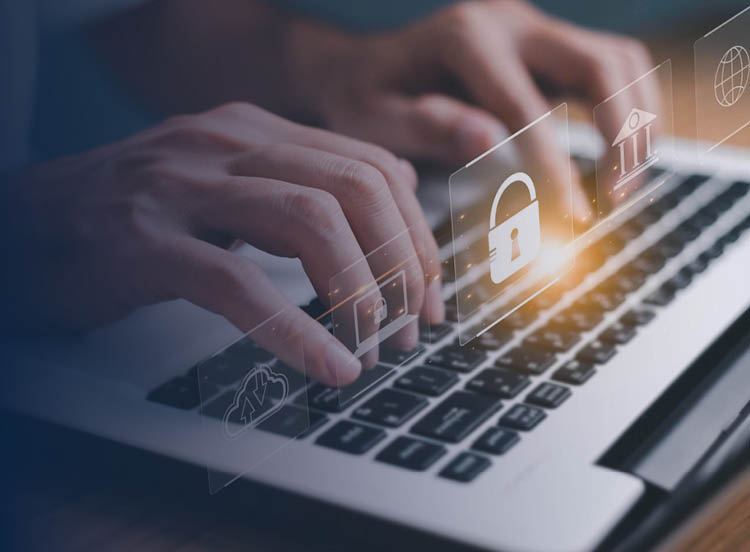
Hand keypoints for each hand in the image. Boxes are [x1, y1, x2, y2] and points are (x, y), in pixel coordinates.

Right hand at [1, 103, 443, 384]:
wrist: (27, 222)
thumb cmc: (133, 217)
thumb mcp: (226, 189)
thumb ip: (297, 194)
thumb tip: (385, 221)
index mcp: (253, 130)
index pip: (369, 168)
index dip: (415, 233)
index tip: (429, 292)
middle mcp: (224, 143)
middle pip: (356, 187)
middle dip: (402, 263)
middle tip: (411, 325)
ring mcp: (182, 187)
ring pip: (311, 221)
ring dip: (361, 291)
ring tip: (376, 344)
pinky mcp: (144, 242)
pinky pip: (240, 285)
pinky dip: (296, 331)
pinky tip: (329, 366)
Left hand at [287, 0, 656, 219]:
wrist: (362, 65)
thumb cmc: (363, 98)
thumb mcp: (372, 118)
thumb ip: (426, 127)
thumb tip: (491, 143)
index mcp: (465, 38)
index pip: (528, 108)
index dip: (556, 166)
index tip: (572, 218)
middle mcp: (509, 21)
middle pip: (601, 63)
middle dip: (622, 133)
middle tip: (615, 197)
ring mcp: (533, 29)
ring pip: (619, 59)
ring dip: (638, 120)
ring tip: (623, 184)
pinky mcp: (546, 47)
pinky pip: (611, 67)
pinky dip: (629, 110)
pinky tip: (617, 156)